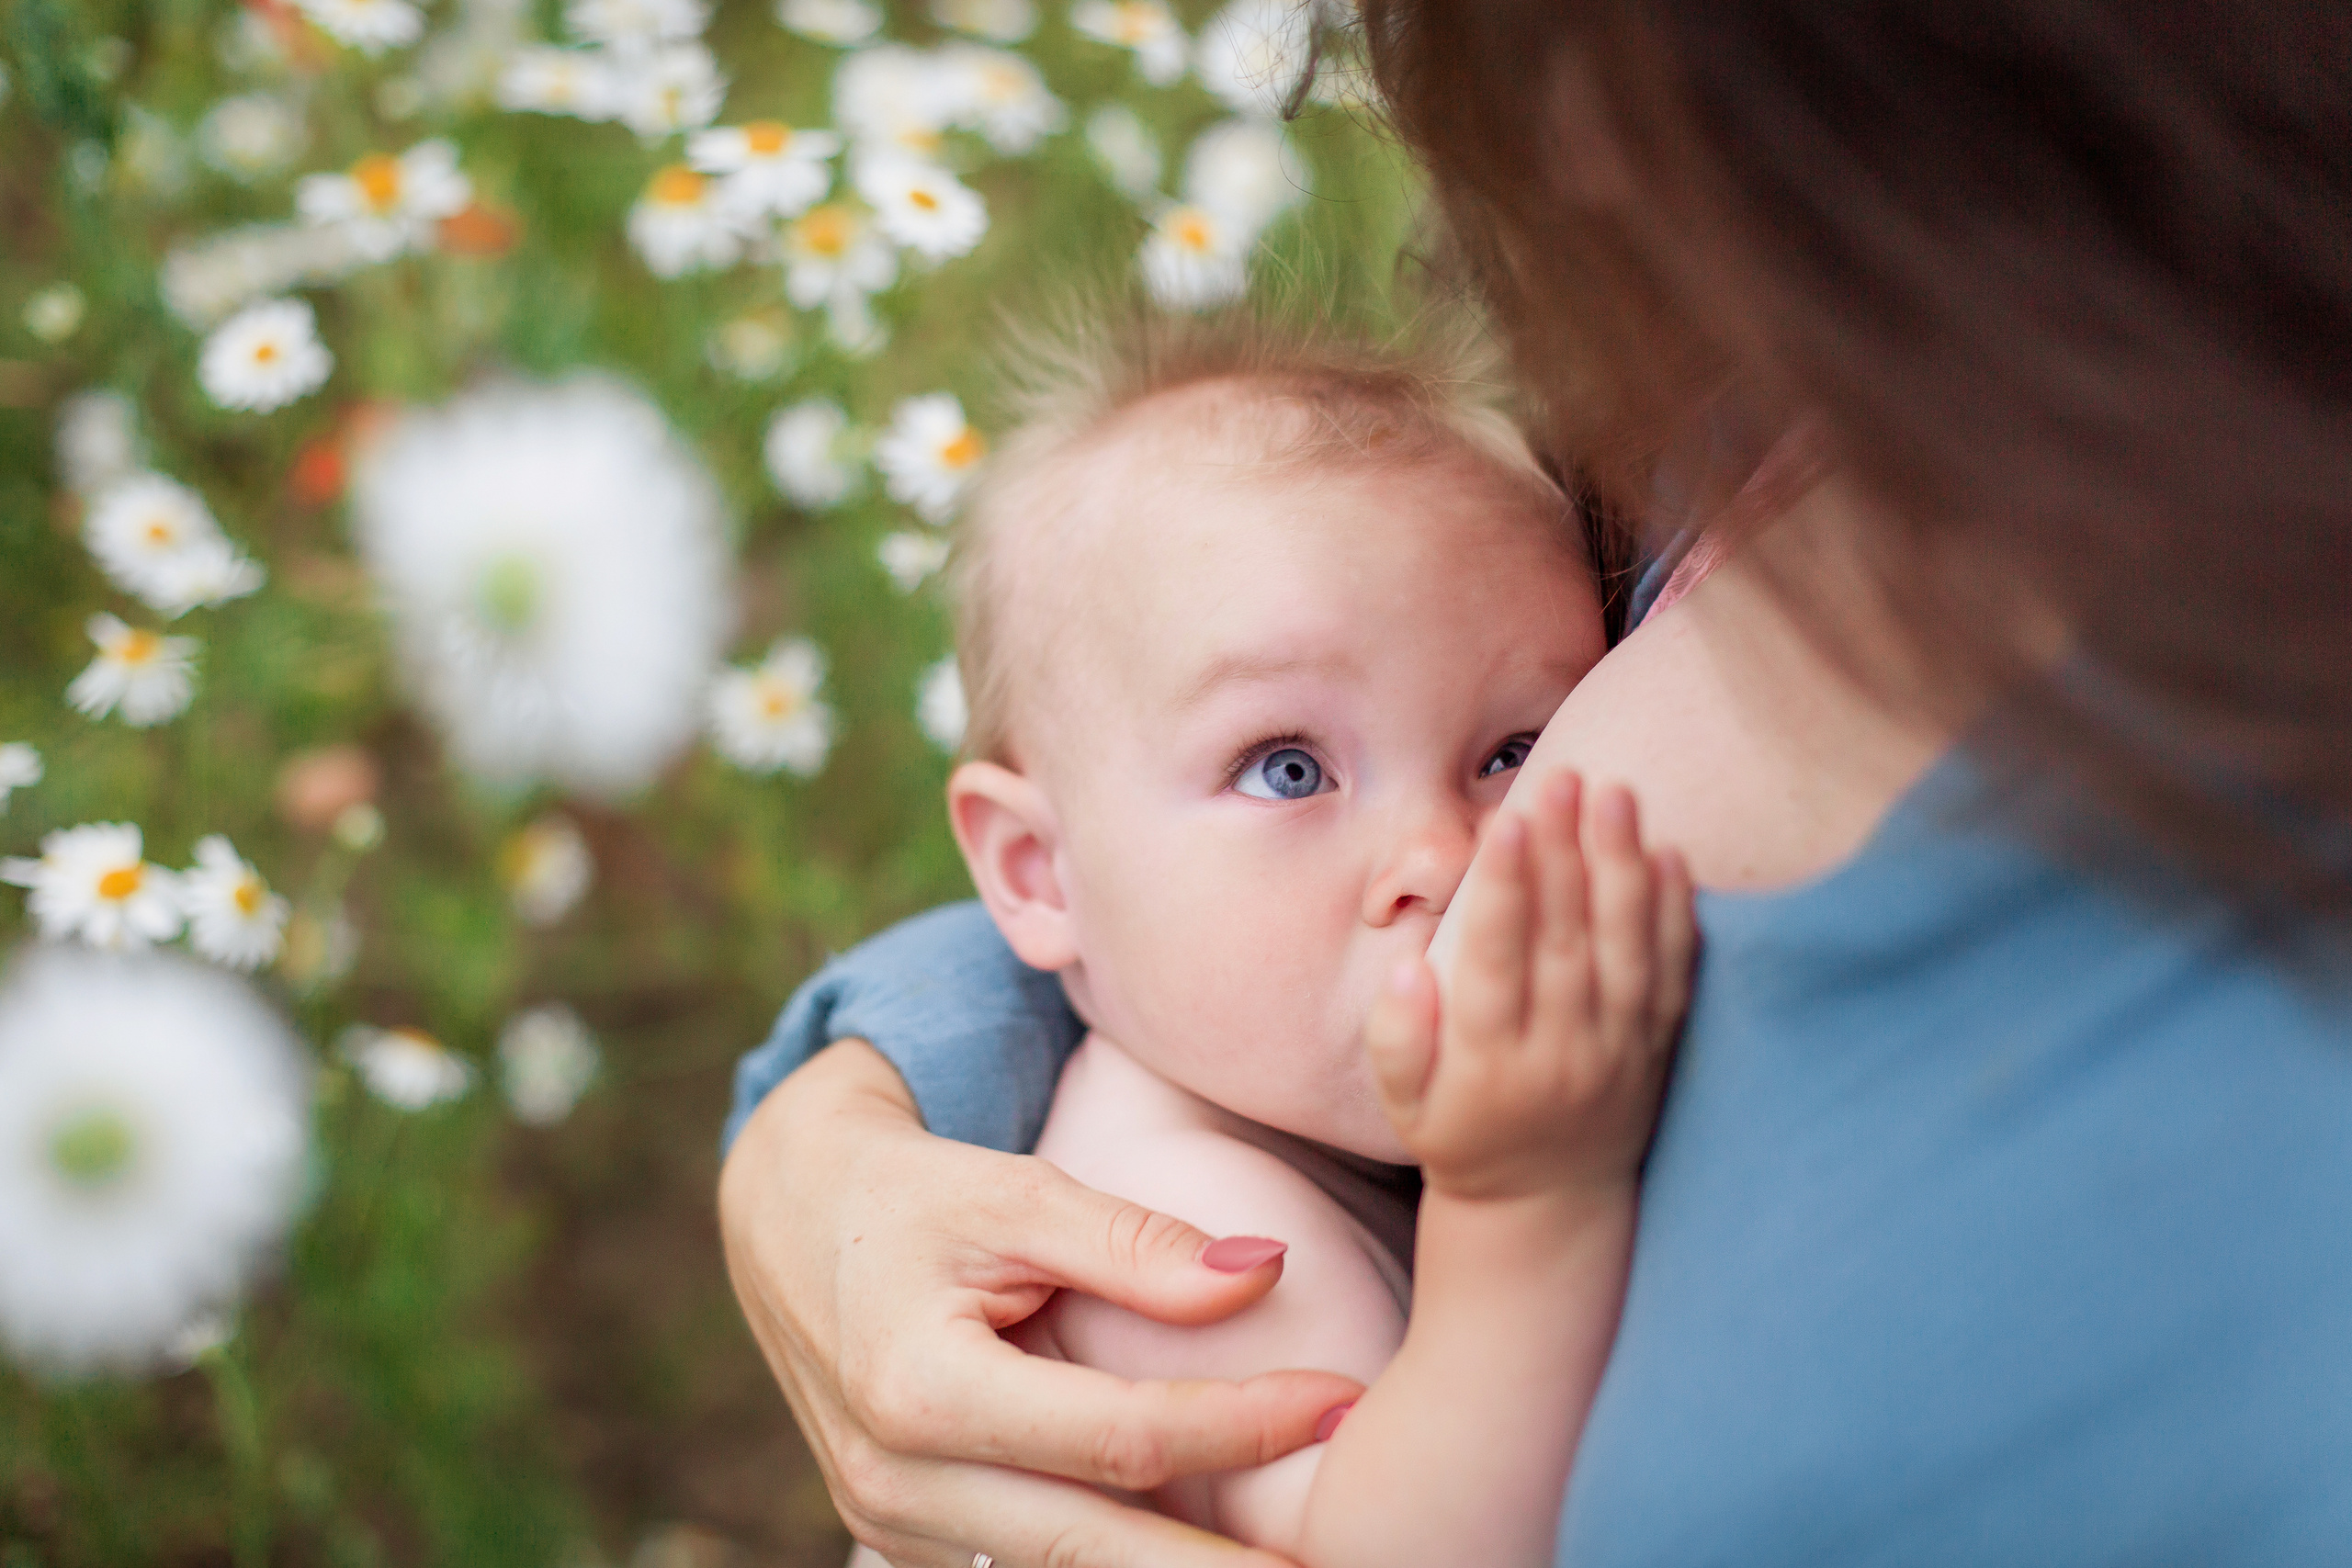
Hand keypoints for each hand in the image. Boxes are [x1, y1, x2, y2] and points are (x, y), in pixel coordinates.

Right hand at [718, 1039, 1364, 1567]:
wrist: (786, 1220)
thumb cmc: (912, 1194)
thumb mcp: (1014, 1191)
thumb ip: (1134, 1241)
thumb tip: (1262, 1274)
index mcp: (921, 1388)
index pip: (1118, 1436)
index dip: (1241, 1427)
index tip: (1339, 1403)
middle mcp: (896, 1479)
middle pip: (1094, 1552)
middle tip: (1342, 1561)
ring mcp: (892, 1524)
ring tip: (1289, 1567)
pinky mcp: (902, 1538)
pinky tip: (1194, 1559)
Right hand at [1363, 772, 1694, 1202]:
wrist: (1545, 1205)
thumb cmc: (1461, 1133)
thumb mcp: (1405, 1104)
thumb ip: (1398, 1037)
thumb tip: (1408, 969)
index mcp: (1490, 1064)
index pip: (1498, 965)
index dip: (1505, 894)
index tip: (1506, 826)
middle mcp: (1561, 1056)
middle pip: (1566, 942)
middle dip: (1566, 856)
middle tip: (1564, 779)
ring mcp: (1618, 1052)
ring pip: (1627, 950)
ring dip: (1623, 867)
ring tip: (1617, 794)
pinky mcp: (1658, 1050)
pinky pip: (1674, 978)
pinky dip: (1676, 916)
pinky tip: (1669, 855)